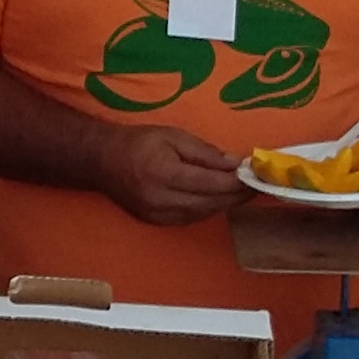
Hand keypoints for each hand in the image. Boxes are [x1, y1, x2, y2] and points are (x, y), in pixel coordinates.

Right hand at [94, 124, 248, 225]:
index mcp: (166, 174)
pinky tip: (217, 199)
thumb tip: (234, 164)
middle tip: (256, 186)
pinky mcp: (156, 222)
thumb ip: (205, 152)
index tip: (256, 176)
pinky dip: (208, 209)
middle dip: (236, 196)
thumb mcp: (173, 136)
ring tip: (241, 192)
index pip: (212, 184)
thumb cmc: (138, 142)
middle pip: (211, 203)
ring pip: (203, 214)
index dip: (238, 183)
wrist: (102, 161)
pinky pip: (190, 218)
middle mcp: (162, 200)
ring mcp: (158, 215)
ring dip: (224, 204)